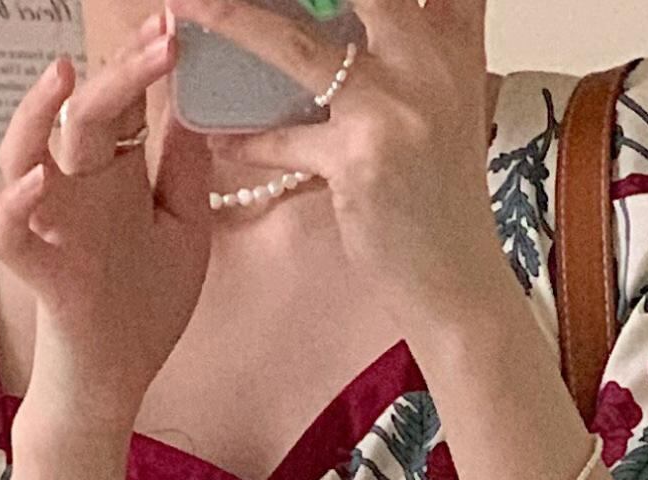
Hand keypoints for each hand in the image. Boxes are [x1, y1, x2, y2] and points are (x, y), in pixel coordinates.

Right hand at [0, 18, 210, 426]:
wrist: (116, 384)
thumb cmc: (146, 307)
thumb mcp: (183, 230)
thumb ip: (184, 169)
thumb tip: (189, 103)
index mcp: (116, 176)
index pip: (124, 105)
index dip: (144, 64)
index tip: (174, 28)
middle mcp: (79, 191)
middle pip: (85, 116)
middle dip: (119, 71)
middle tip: (159, 36)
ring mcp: (53, 229)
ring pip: (24, 154)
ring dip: (36, 112)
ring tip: (64, 74)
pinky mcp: (39, 273)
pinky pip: (10, 234)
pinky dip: (16, 207)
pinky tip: (39, 181)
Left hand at [168, 0, 515, 346]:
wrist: (460, 284)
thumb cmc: (443, 196)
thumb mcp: (445, 104)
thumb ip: (412, 45)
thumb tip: (341, 16)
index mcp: (453, 37)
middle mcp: (430, 59)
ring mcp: (393, 107)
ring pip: (297, 49)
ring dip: (233, 21)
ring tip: (186, 6)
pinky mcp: (359, 159)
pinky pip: (284, 139)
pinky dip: (247, 138)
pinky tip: (218, 136)